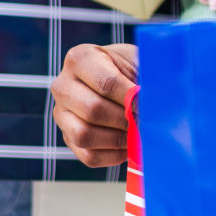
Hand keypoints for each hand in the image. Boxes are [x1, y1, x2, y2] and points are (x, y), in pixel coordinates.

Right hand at [50, 42, 137, 168]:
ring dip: (118, 139)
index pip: (106, 83)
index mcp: (80, 59)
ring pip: (84, 135)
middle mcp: (63, 86)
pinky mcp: (67, 137)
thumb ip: (144, 75)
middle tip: (145, 122)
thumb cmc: (130, 69)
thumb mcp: (137, 60)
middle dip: (125, 120)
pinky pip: (88, 156)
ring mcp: (61, 114)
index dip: (131, 99)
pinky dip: (113, 155)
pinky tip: (129, 146)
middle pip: (93, 110)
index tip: (149, 105)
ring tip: (137, 134)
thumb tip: (153, 100)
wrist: (120, 81)